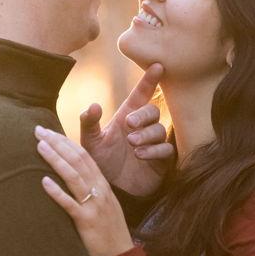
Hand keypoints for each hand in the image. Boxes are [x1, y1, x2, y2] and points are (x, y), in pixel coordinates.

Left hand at [34, 127, 134, 255]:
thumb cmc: (109, 232)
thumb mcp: (103, 205)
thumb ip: (90, 190)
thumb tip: (70, 178)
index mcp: (103, 185)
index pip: (84, 156)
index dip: (66, 142)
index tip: (50, 132)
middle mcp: (100, 191)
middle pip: (78, 160)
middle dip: (57, 143)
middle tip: (39, 130)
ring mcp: (94, 205)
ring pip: (74, 176)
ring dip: (56, 159)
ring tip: (39, 146)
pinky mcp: (87, 221)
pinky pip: (70, 204)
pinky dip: (56, 192)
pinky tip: (43, 181)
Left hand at [79, 64, 174, 196]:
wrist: (110, 189)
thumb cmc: (101, 163)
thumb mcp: (91, 142)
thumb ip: (88, 123)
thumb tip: (94, 105)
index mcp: (126, 118)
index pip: (141, 94)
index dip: (149, 80)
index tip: (158, 65)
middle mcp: (142, 128)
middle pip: (152, 111)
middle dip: (142, 115)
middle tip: (129, 125)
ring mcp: (153, 143)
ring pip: (159, 130)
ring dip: (146, 135)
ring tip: (132, 144)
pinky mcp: (161, 161)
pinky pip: (166, 149)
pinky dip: (154, 150)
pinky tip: (140, 155)